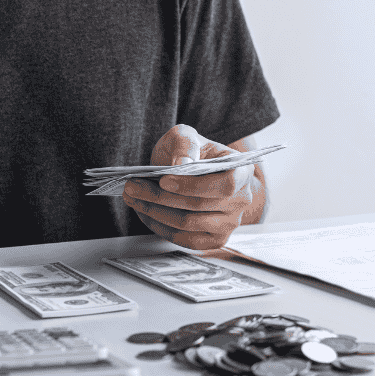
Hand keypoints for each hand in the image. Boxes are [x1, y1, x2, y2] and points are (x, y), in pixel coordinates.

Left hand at [122, 124, 263, 249]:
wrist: (188, 170)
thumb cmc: (189, 152)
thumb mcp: (185, 136)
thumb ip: (185, 143)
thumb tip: (181, 163)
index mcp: (242, 171)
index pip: (226, 185)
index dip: (193, 186)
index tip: (163, 180)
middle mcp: (242, 200)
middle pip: (199, 206)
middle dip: (160, 197)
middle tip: (132, 187)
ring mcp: (229, 223)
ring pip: (188, 224)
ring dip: (155, 212)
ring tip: (133, 197)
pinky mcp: (213, 239)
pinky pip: (184, 239)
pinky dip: (160, 227)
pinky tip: (145, 212)